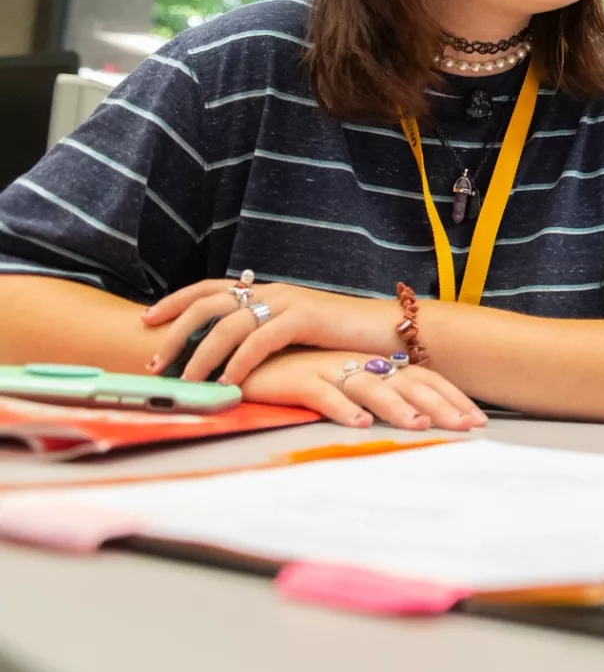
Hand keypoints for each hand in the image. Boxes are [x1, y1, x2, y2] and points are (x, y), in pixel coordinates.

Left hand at [143, 278, 399, 384]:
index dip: (176, 301)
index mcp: (268, 292)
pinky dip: (239, 362)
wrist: (390, 332)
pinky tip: (228, 382)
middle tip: (154, 362)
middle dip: (175, 332)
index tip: (147, 319)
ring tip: (185, 383)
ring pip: (229, 324)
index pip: (211, 288)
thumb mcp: (298, 335)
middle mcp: (273, 291)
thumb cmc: (345, 341)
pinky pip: (260, 339)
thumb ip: (267, 337)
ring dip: (200, 355)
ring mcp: (288, 302)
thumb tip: (232, 356)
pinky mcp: (305, 317)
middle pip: (209, 304)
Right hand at [238, 350, 486, 431]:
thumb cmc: (302, 375)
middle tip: (466, 427)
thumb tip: (419, 418)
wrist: (249, 361)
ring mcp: (329, 369)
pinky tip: (358, 424)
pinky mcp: (298, 380)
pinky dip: (342, 408)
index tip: (478, 420)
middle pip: (407, 383)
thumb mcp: (347, 383)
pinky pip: (323, 394)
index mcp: (374, 364)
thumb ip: (378, 396)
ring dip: (396, 407)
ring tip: (419, 426)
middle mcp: (358, 364)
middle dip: (440, 405)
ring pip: (371, 387)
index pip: (423, 378)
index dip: (452, 397)